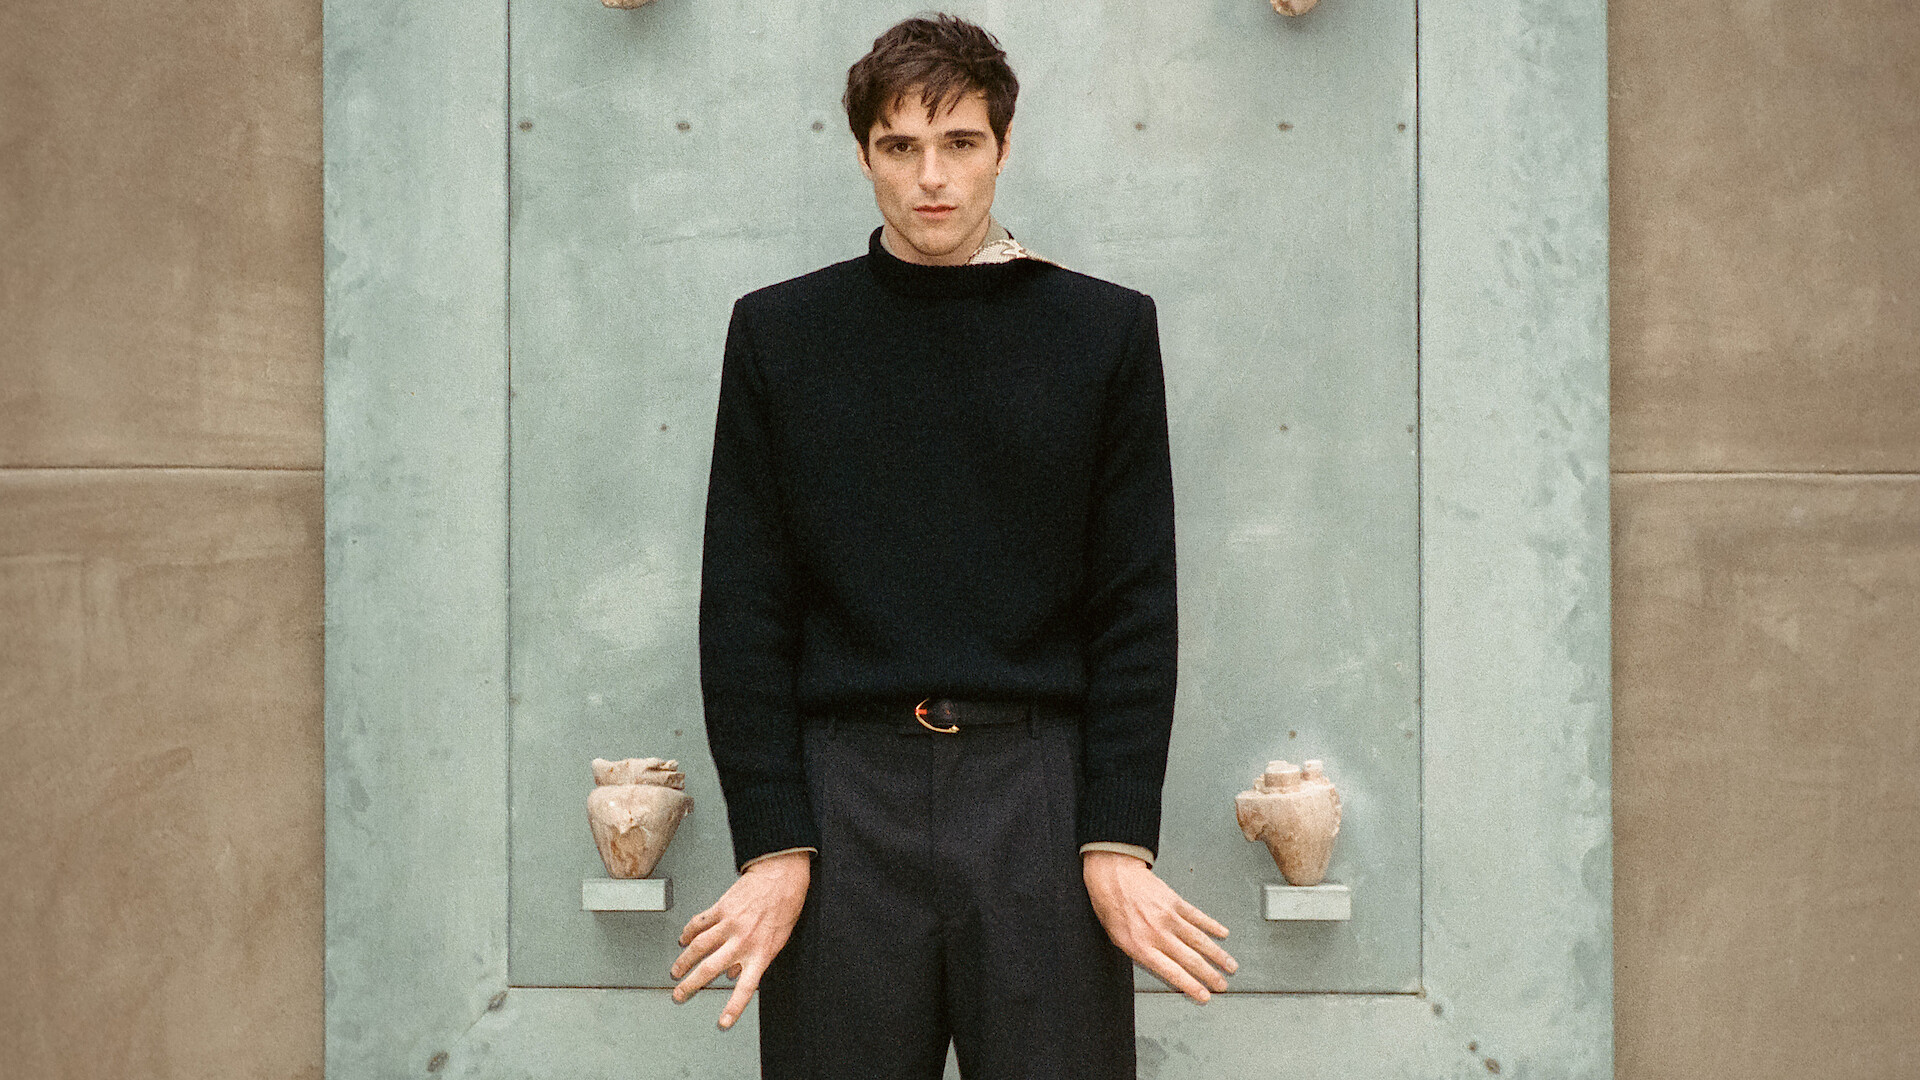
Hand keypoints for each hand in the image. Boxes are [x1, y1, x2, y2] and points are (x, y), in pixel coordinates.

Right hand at [670, 850, 810, 1028]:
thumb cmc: (785, 906)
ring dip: (684, 961)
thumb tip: (734, 974)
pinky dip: (688, 932)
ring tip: (676, 971)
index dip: (733, 1008)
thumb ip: (757, 959)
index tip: (723, 1022)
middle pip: (710, 969)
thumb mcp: (778, 940)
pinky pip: (699, 923)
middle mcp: (743, 941)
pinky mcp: (721, 908)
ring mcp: (730, 924)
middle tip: (679, 994)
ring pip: (699, 948)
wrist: (781, 875)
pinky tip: (683, 939)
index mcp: (761, 953)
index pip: (745, 988)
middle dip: (691, 986)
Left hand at [1082, 850, 1236, 1002]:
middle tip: (1222, 985)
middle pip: (1191, 959)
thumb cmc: (1111, 908)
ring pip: (1199, 940)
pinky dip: (1212, 926)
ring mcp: (1169, 917)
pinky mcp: (1175, 902)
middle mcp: (1158, 934)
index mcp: (1142, 947)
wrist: (1113, 876)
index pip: (1173, 973)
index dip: (1192, 986)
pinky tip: (1223, 933)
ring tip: (1230, 966)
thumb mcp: (1119, 940)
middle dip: (1210, 975)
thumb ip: (1141, 955)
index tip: (1205, 996)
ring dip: (1218, 955)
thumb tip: (1162, 967)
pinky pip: (1197, 917)